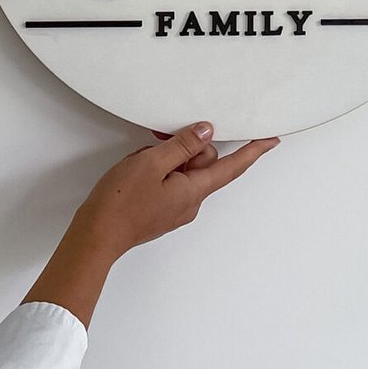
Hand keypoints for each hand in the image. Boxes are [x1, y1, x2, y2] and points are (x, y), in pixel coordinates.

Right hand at [79, 121, 278, 257]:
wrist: (96, 235)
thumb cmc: (120, 203)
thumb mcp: (152, 163)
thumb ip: (182, 145)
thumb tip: (206, 132)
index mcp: (194, 191)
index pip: (232, 167)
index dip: (253, 152)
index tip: (270, 140)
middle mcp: (190, 203)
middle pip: (201, 163)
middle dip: (183, 147)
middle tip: (157, 141)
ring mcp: (176, 208)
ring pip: (182, 171)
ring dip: (164, 159)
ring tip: (138, 165)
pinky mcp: (161, 211)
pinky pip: (168, 182)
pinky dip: (156, 171)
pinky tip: (135, 174)